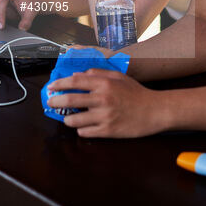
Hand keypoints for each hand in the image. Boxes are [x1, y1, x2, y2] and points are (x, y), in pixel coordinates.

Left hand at [45, 69, 164, 137]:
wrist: (155, 111)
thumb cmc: (136, 93)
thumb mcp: (118, 77)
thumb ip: (98, 73)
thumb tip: (79, 75)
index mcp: (104, 84)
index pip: (75, 81)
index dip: (59, 84)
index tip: (51, 87)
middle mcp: (102, 99)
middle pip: (70, 99)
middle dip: (55, 102)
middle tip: (50, 103)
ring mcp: (104, 116)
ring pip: (74, 119)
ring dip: (67, 119)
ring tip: (68, 117)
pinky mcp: (108, 131)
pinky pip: (85, 132)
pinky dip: (81, 130)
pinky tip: (83, 127)